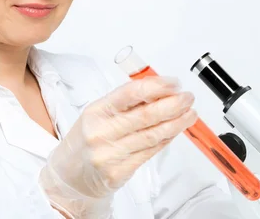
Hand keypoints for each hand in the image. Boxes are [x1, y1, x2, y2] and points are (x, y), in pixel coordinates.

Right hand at [39, 76, 196, 217]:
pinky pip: (150, 152)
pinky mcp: (119, 172)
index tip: (174, 83)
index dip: (157, 87)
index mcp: (97, 111)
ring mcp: (110, 154)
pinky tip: (175, 131)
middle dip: (173, 104)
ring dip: (176, 123)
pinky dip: (166, 139)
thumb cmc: (88, 138)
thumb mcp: (99, 113)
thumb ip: (127, 102)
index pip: (130, 93)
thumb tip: (161, 90)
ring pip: (152, 135)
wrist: (69, 175)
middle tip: (188, 97)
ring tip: (190, 113)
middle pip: (146, 115)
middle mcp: (102, 132)